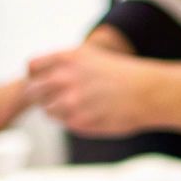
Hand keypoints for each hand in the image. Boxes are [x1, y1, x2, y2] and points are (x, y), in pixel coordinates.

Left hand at [25, 46, 165, 136]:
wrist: (149, 92)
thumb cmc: (123, 75)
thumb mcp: (91, 56)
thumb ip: (64, 65)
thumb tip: (40, 77)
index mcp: (67, 57)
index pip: (32, 68)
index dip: (37, 76)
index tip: (46, 81)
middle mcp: (64, 77)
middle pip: (33, 91)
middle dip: (43, 95)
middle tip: (61, 97)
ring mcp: (70, 101)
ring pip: (47, 110)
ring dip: (59, 110)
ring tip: (82, 105)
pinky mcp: (78, 121)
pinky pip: (65, 123)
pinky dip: (75, 121)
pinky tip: (94, 113)